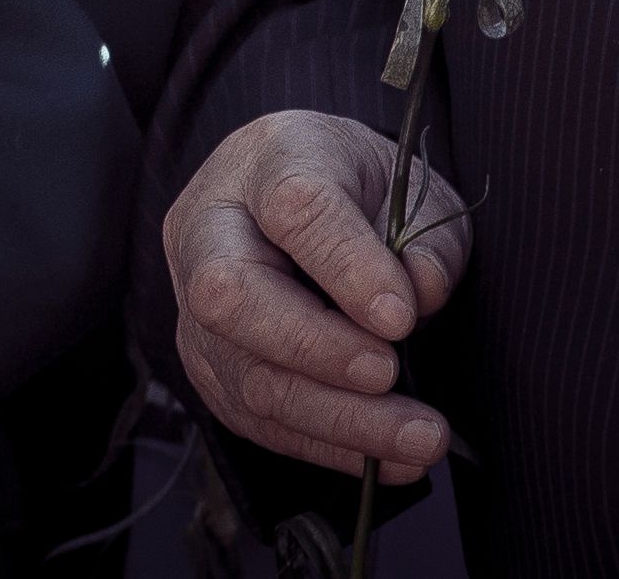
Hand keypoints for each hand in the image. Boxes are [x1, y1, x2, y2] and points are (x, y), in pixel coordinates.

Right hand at [162, 110, 470, 487]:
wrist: (305, 200)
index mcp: (266, 160)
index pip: (291, 207)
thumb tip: (420, 290)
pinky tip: (393, 458)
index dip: (345, 264)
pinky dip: (331, 447)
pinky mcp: (210, 367)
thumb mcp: (411, 189)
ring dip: (339, 419)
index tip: (400, 314)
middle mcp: (210, 228)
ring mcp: (194, 303)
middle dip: (314, 347)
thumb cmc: (362, 192)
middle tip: (388, 371)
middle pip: (227, 293)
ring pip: (247, 374)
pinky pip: (259, 421)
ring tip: (422, 438)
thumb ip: (424, 238)